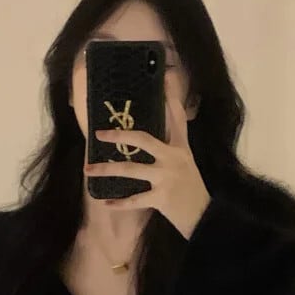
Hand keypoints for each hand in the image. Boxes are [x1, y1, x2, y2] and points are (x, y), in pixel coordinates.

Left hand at [85, 70, 211, 239]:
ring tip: (89, 170)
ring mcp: (166, 178)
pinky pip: (134, 200)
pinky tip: (105, 203)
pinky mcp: (161, 198)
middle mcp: (173, 159)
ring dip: (107, 170)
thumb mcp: (186, 164)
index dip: (171, 98)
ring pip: (131, 169)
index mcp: (181, 149)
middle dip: (120, 135)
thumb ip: (171, 150)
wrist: (205, 217)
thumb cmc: (192, 191)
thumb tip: (151, 142)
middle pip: (144, 139)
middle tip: (99, 134)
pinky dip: (119, 203)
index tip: (164, 78)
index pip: (176, 118)